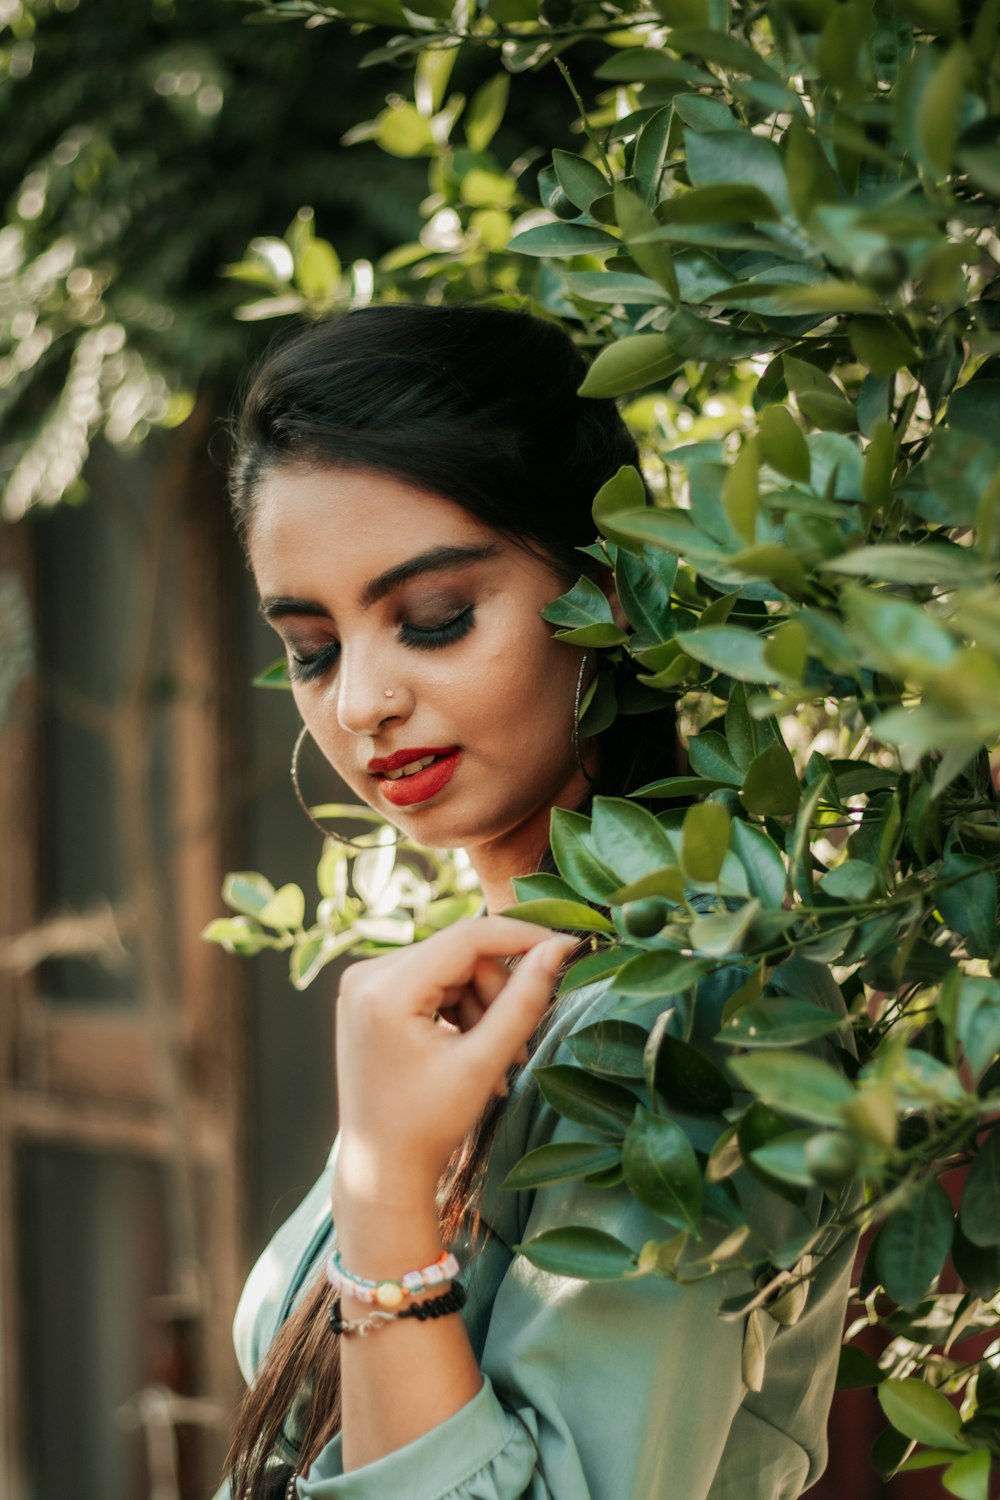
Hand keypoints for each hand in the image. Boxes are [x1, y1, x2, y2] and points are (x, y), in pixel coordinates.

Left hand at [331, 917, 577, 1211]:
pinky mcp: (369, 996)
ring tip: (493, 1061)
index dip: (521, 937)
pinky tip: (469, 1051)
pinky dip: (459, 1010)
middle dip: (496, 992)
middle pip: (459, 954)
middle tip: (515, 1046)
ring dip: (481, 1006)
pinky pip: (431, 982)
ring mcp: (363, 984)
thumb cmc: (429, 1125)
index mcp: (385, 989)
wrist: (382, 1169)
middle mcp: (366, 975)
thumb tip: (557, 949)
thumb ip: (523, 1002)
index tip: (565, 948)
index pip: (467, 938)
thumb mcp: (483, 1063)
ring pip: (450, 968)